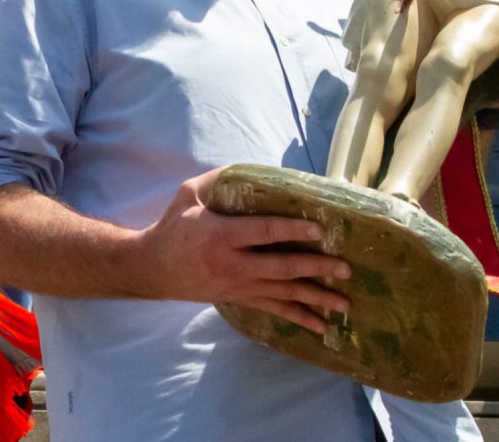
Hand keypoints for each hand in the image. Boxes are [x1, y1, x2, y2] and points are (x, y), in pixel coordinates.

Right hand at [137, 169, 352, 334]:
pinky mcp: (240, 299)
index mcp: (222, 236)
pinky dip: (299, 319)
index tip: (319, 231)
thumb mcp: (189, 195)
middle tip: (345, 268)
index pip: (263, 233)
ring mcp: (239, 286)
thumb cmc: (174, 227)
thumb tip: (252, 169)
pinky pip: (274, 310)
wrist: (153, 268)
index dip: (292, 231)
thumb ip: (218, 180)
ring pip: (283, 294)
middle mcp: (233, 265)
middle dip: (316, 269)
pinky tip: (322, 328)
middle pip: (281, 268)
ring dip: (316, 299)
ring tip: (345, 304)